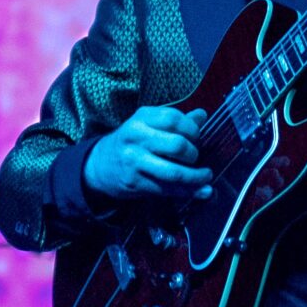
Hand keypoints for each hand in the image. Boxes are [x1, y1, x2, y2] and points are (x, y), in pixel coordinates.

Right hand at [83, 106, 211, 201]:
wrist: (100, 165)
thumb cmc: (133, 142)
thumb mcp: (148, 125)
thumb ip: (175, 121)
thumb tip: (202, 115)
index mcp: (142, 118)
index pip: (174, 119)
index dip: (192, 129)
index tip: (197, 137)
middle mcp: (136, 137)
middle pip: (177, 145)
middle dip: (193, 154)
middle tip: (195, 157)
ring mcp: (134, 161)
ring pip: (174, 172)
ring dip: (196, 177)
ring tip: (206, 176)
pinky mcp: (135, 182)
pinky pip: (168, 189)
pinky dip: (189, 191)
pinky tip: (203, 191)